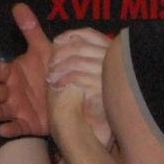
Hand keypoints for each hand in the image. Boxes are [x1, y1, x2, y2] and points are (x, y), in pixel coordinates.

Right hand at [0, 3, 51, 137]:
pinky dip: (9, 129)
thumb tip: (18, 5)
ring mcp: (18, 109)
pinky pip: (17, 127)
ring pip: (1, 111)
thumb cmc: (50, 70)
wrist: (69, 93)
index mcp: (13, 73)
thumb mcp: (43, 49)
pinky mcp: (27, 124)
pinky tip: (2, 130)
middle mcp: (11, 92)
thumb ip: (30, 29)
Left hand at [48, 28, 112, 142]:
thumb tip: (57, 39)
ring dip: (60, 68)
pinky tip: (56, 86)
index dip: (71, 34)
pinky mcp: (103, 91)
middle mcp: (112, 62)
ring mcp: (109, 76)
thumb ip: (70, 53)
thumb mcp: (77, 73)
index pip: (90, 34)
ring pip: (77, 62)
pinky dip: (63, 80)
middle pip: (81, 46)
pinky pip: (78, 78)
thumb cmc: (84, 100)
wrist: (92, 129)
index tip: (56, 41)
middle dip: (61, 54)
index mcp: (109, 52)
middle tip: (50, 65)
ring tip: (51, 78)